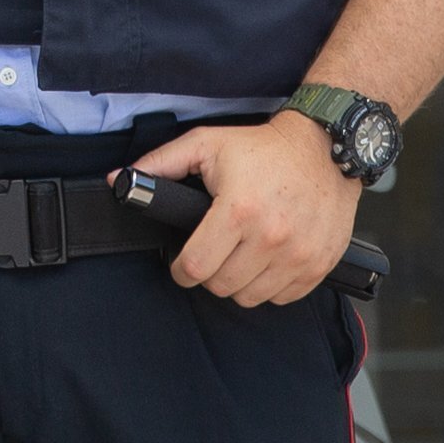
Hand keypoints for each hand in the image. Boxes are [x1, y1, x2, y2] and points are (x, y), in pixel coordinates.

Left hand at [128, 111, 361, 308]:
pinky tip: (267, 259)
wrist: (324, 147)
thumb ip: (160, 164)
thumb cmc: (263, 148)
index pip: (195, 268)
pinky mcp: (319, 264)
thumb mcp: (206, 145)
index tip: (183, 261)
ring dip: (239, 281)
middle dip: (210, 272)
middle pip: (221, 286)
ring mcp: (299, 254)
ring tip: (241, 253)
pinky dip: (270, 285)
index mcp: (239, 210)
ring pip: (250, 297)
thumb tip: (119, 180)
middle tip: (215, 251)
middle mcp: (271, 237)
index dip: (181, 269)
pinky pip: (282, 297)